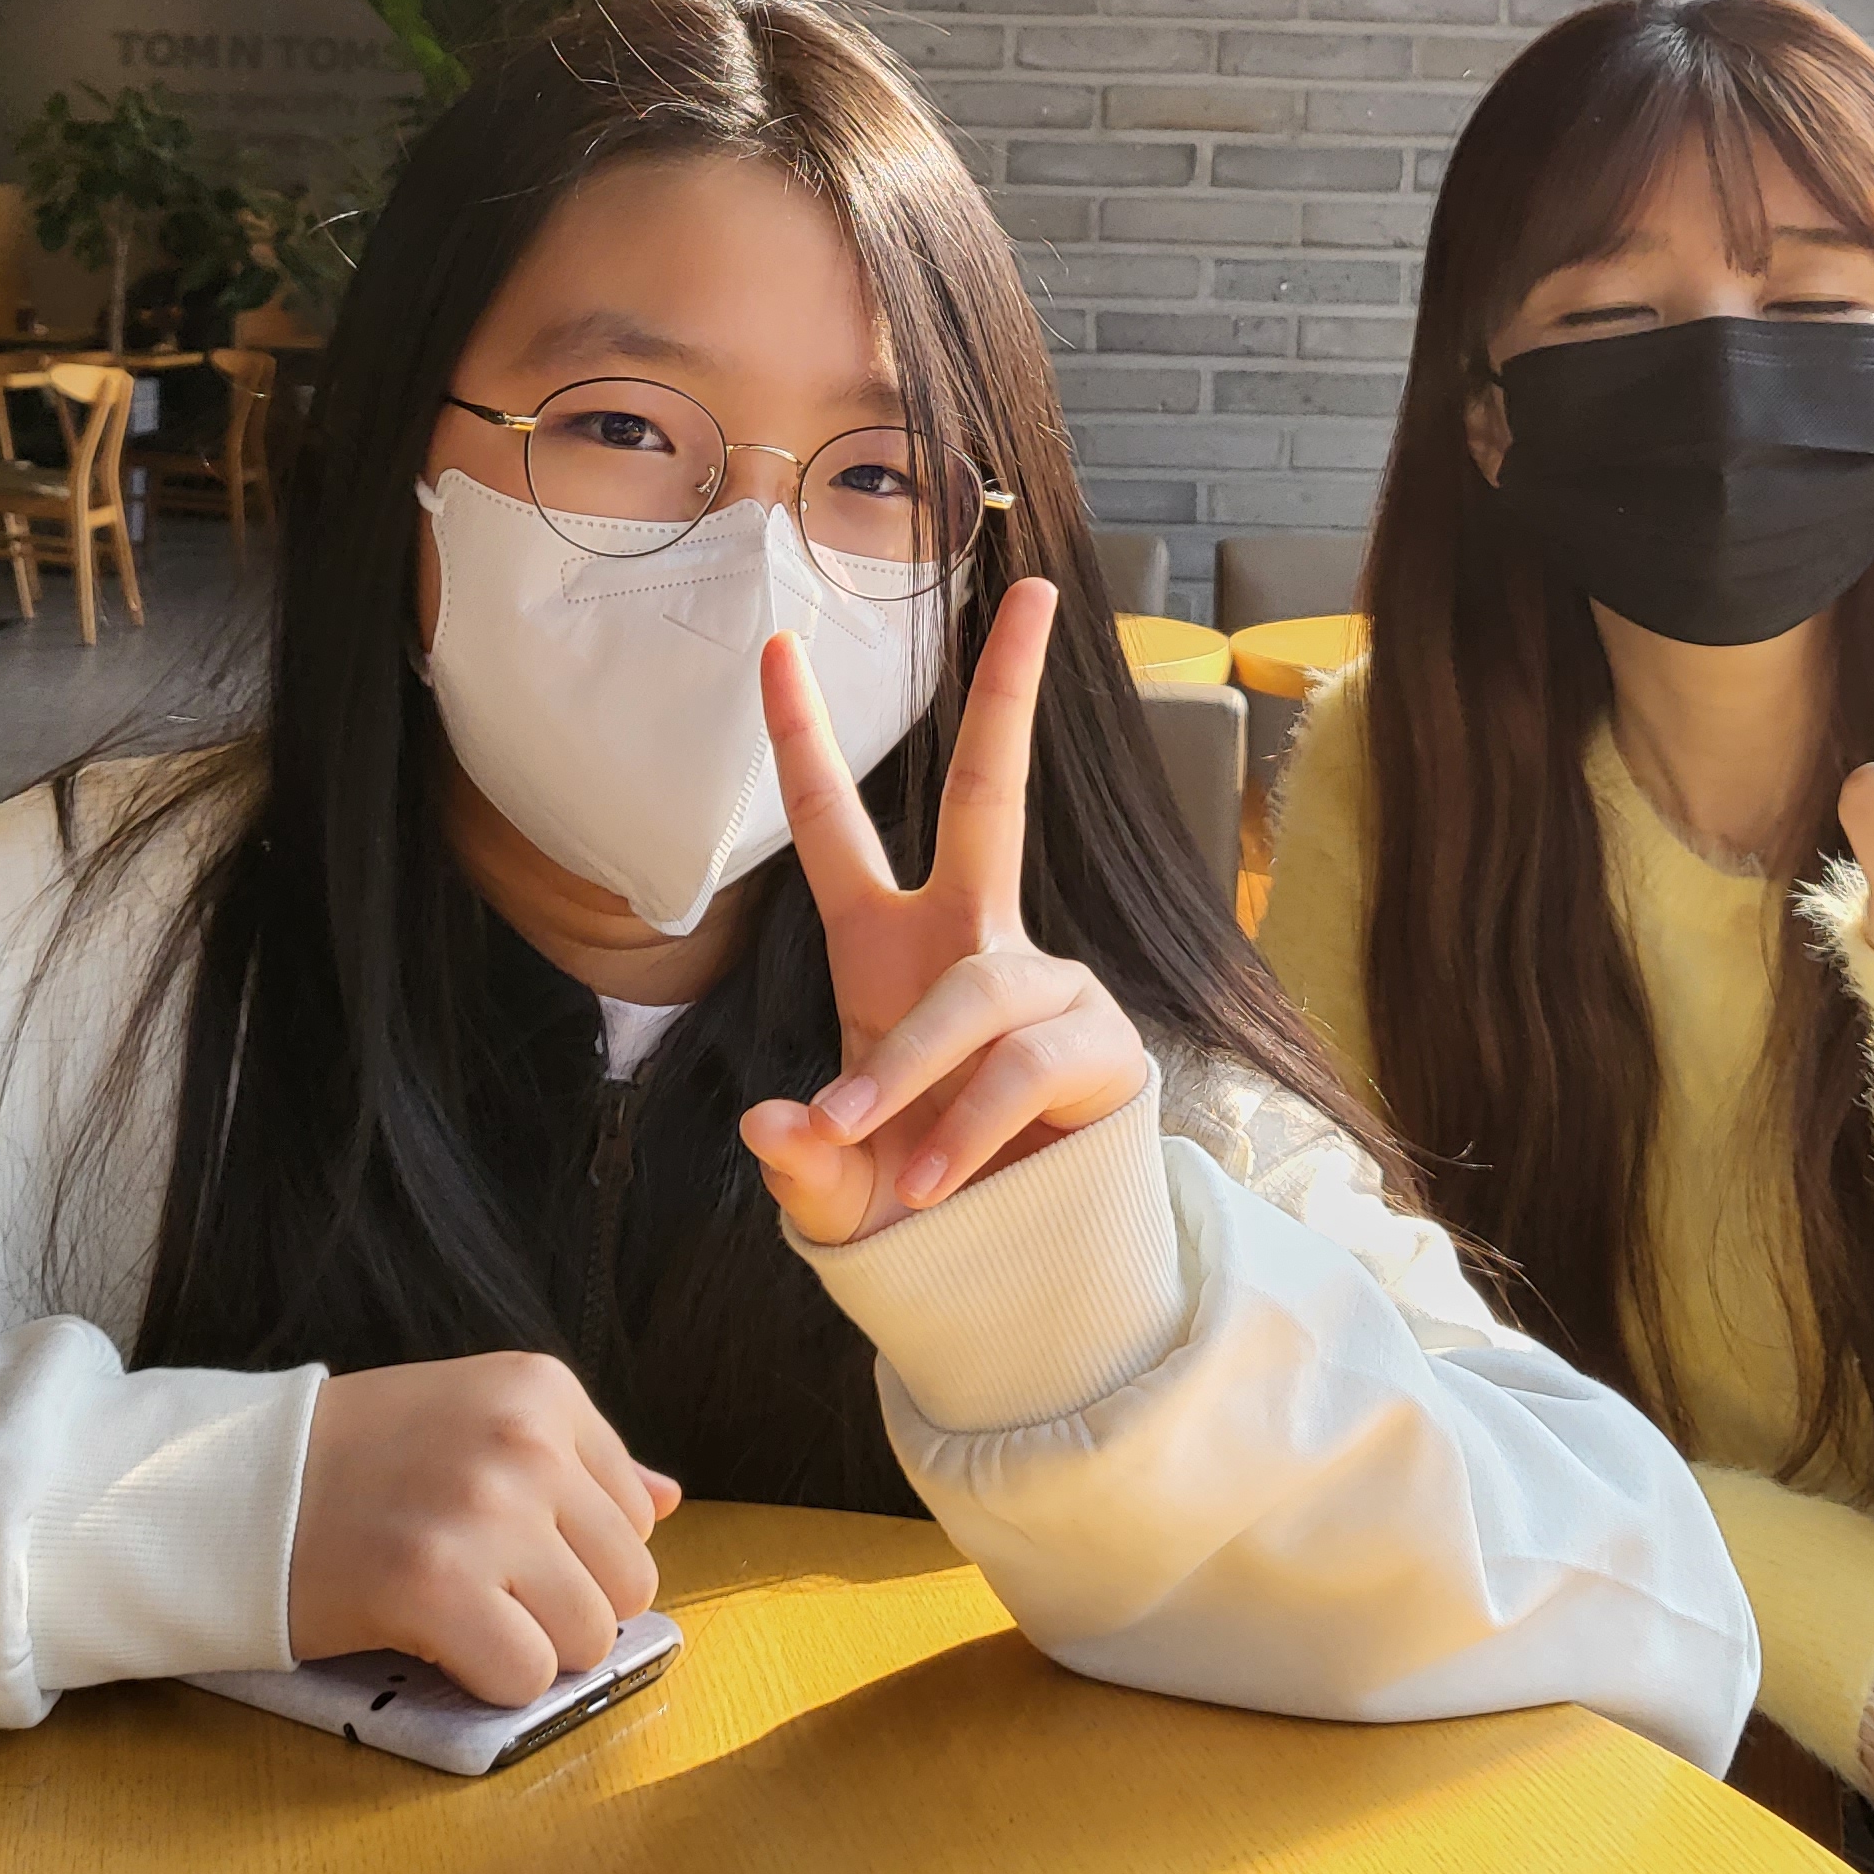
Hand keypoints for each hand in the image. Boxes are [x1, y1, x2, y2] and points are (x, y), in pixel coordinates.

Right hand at [285, 1352, 682, 1702]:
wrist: (241, 1485)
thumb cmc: (363, 1458)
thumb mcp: (479, 1417)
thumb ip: (582, 1461)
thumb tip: (670, 1499)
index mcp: (543, 1391)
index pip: (637, 1512)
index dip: (577, 1549)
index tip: (508, 1544)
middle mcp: (525, 1443)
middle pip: (628, 1580)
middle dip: (567, 1603)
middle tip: (489, 1590)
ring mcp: (484, 1514)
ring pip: (588, 1636)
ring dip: (532, 1646)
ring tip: (466, 1613)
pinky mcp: (436, 1587)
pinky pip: (525, 1675)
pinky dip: (491, 1681)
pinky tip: (440, 1643)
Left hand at [738, 575, 1150, 1246]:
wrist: (1009, 1277)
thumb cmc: (918, 1212)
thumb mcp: (835, 1193)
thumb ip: (801, 1162)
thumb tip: (774, 1120)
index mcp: (886, 950)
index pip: (834, 830)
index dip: (800, 742)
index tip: (774, 644)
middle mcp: (970, 940)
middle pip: (990, 794)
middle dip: (1008, 693)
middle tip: (1032, 597)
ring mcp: (1042, 984)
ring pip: (974, 992)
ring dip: (914, 1073)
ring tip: (887, 1163)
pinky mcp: (1100, 1043)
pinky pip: (1022, 1064)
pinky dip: (967, 1126)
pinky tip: (938, 1181)